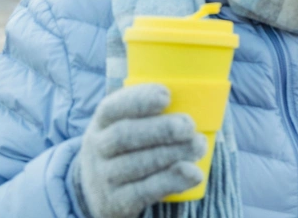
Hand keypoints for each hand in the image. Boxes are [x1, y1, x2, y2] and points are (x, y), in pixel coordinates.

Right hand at [71, 84, 206, 217]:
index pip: (111, 108)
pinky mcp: (116, 203)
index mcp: (102, 122)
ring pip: (135, 164)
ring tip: (198, 146)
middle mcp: (97, 148)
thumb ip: (153, 113)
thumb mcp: (128, 126)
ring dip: (172, 153)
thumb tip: (200, 99)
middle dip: (161, 129)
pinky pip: (144, 192)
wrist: (99, 193)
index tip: (166, 96)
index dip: (138, 100)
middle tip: (189, 126)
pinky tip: (194, 173)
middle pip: (123, 136)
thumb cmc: (128, 149)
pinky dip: (171, 181)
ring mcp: (103, 177)